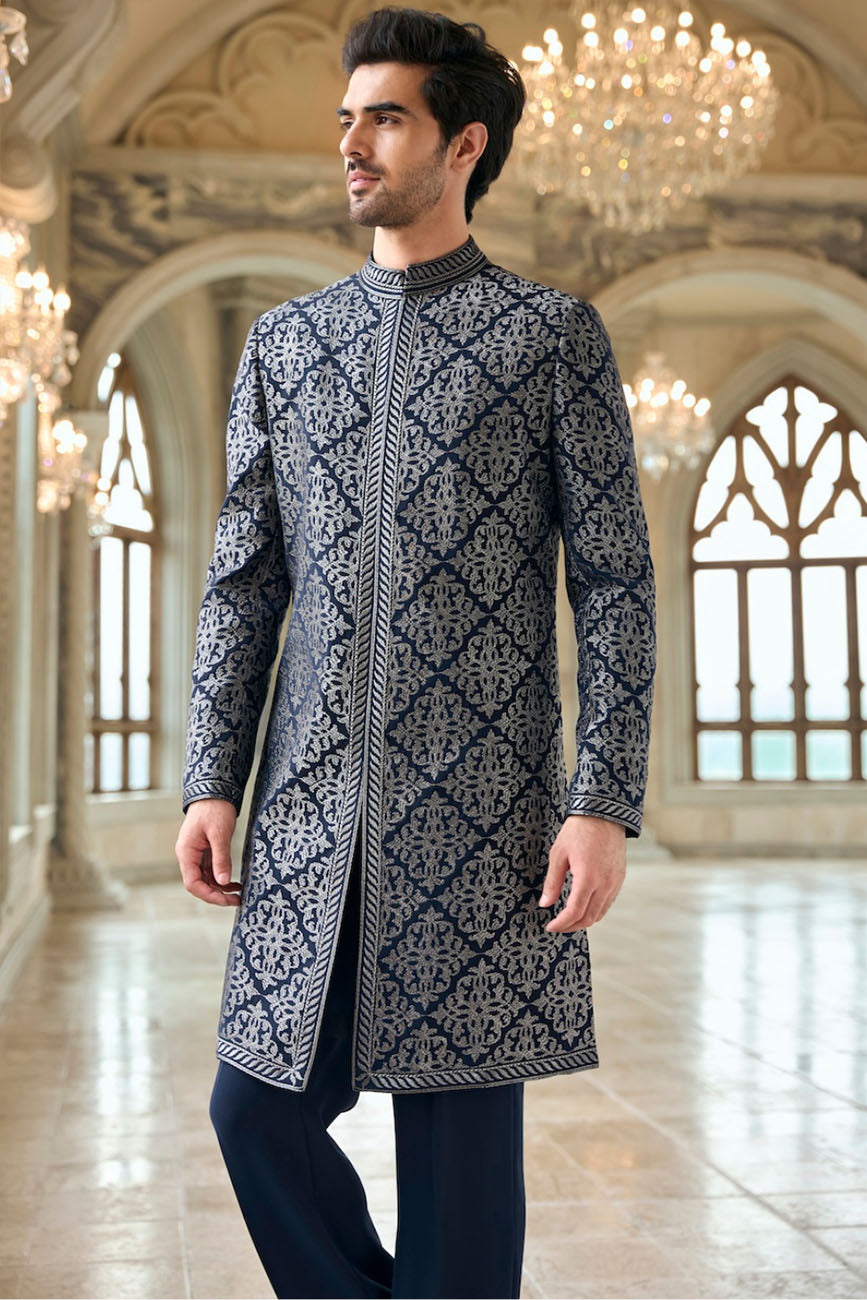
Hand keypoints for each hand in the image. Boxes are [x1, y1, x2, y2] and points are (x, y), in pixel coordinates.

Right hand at [175, 799, 241, 905]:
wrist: (215, 791)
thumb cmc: (214, 809)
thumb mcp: (219, 834)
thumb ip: (221, 858)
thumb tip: (223, 882)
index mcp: (186, 853)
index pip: (192, 884)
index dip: (208, 895)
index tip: (226, 900)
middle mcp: (189, 856)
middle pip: (199, 884)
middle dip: (217, 895)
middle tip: (237, 901)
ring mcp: (196, 854)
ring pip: (206, 879)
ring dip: (220, 889)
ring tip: (238, 894)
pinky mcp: (205, 851)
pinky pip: (211, 871)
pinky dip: (222, 878)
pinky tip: (234, 883)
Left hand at [537, 814, 625, 931]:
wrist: (603, 814)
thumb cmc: (578, 830)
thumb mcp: (558, 854)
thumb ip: (552, 882)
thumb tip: (545, 904)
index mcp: (587, 878)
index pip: (574, 912)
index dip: (561, 923)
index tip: (550, 927)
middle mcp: (604, 883)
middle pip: (588, 917)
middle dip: (571, 926)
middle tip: (557, 926)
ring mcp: (614, 882)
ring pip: (600, 913)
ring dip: (584, 921)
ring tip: (569, 920)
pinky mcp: (619, 878)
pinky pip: (608, 902)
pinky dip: (595, 911)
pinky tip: (584, 907)